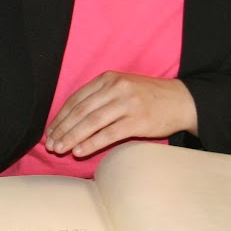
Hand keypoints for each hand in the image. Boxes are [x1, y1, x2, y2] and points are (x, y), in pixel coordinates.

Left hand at [44, 71, 196, 158]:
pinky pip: (109, 134)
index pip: (76, 99)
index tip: (49, 132)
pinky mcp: (138, 120)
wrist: (181, 100)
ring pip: (91, 123)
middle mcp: (116, 88)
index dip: (60, 117)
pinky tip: (80, 151)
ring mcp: (127, 103)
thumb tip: (71, 120)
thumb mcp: (122, 87)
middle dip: (62, 129)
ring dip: (72, 137)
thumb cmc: (148, 96)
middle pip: (81, 111)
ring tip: (60, 149)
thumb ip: (100, 97)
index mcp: (109, 78)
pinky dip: (91, 143)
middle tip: (50, 145)